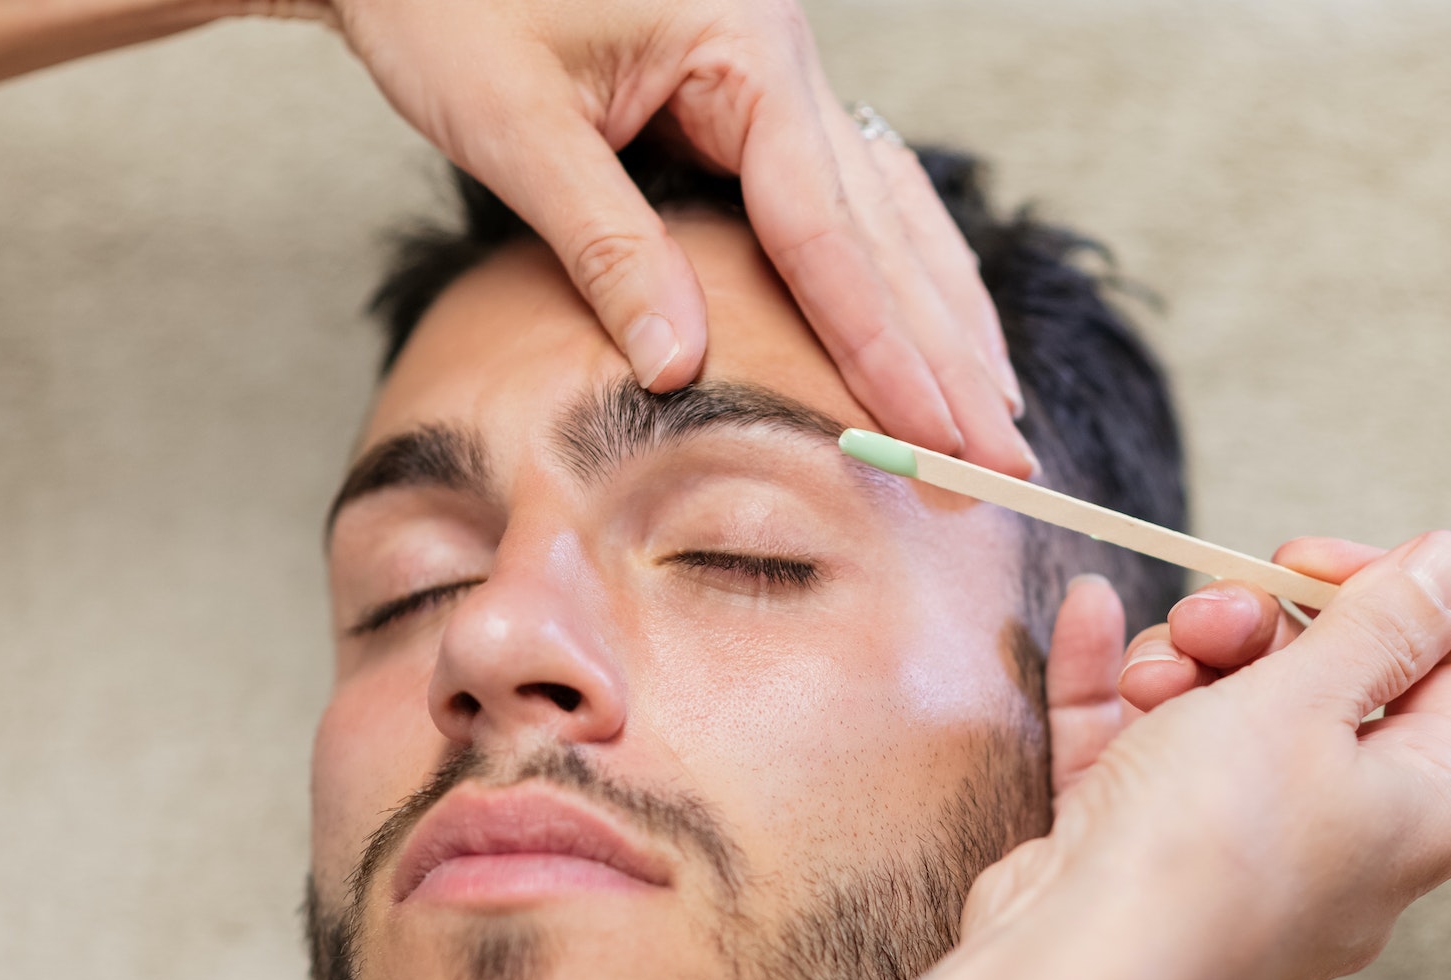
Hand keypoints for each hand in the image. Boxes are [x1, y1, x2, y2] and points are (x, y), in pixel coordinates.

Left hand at [327, 0, 1034, 473]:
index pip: (826, 233)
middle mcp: (781, 55)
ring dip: (942, 317)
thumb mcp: (514, 127)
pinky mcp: (748, 94)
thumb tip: (680, 368)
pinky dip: (892, 270)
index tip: (936, 441)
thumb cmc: (447, 2)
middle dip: (946, 356)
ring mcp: (773, 71)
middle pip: (885, 230)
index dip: (884, 351)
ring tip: (995, 411)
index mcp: (741, 47)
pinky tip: (929, 325)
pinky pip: (846, 195)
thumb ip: (605, 245)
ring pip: (886, 212)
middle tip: (1003, 463)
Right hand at [967, 532, 1450, 979]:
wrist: (1073, 970)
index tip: (1311, 567)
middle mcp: (1346, 846)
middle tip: (1217, 613)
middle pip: (1330, 691)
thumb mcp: (1305, 700)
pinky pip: (1143, 751)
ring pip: (1229, 718)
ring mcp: (1243, 860)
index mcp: (1420, 812)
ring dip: (1184, 662)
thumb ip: (1383, 624)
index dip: (1394, 604)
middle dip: (1262, 630)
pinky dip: (1118, 686)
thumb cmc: (1206, 846)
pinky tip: (1090, 616)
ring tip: (1148, 671)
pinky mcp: (1149, 861)